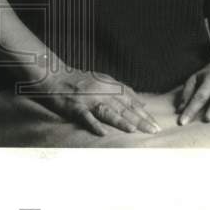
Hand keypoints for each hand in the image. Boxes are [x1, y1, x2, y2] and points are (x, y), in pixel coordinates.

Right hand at [24, 66, 161, 135]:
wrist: (54, 76)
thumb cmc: (80, 79)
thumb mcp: (103, 80)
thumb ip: (122, 90)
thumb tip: (142, 103)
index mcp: (108, 85)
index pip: (130, 100)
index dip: (143, 112)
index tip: (155, 123)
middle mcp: (100, 91)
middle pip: (123, 107)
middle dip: (140, 119)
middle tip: (154, 130)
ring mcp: (88, 100)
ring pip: (107, 112)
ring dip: (121, 121)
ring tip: (134, 130)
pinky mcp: (75, 108)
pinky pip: (86, 117)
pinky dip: (94, 125)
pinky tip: (103, 133)